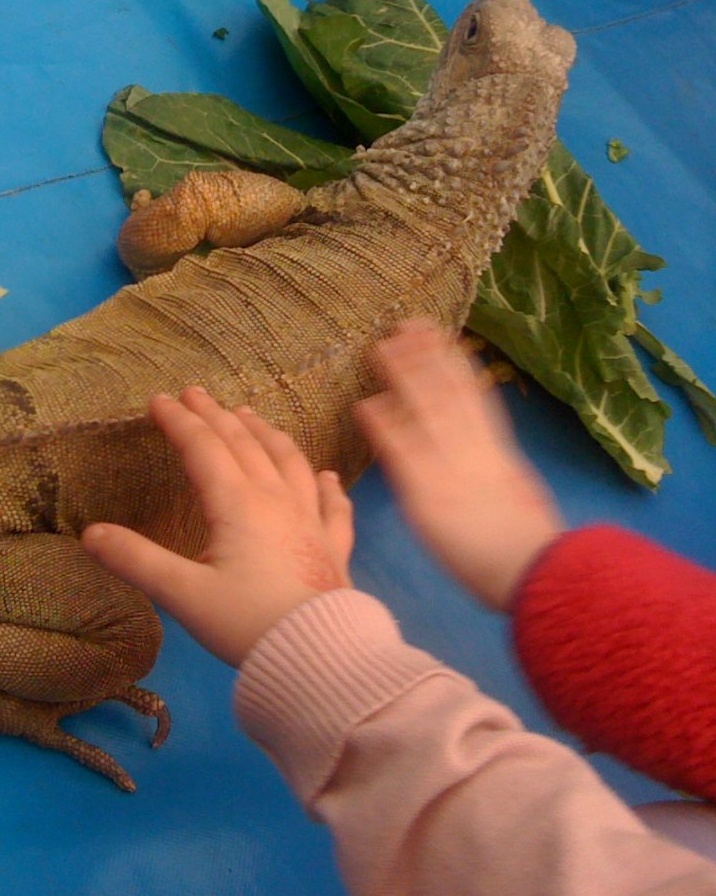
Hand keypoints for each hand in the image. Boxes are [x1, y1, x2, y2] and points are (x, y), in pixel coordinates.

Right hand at [81, 387, 353, 667]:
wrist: (320, 658)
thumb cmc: (247, 623)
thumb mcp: (182, 595)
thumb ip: (136, 561)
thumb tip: (89, 533)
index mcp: (237, 504)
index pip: (204, 448)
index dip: (179, 422)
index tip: (159, 400)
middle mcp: (276, 500)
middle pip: (244, 445)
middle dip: (215, 416)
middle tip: (195, 394)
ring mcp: (311, 521)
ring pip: (289, 462)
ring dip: (265, 434)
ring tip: (250, 416)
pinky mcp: (334, 548)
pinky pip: (334, 506)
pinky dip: (327, 485)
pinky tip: (327, 475)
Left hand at [355, 321, 563, 610]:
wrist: (533, 572)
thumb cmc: (530, 551)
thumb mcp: (520, 499)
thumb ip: (500, 474)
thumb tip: (495, 462)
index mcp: (499, 454)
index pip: (475, 397)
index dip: (456, 363)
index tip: (440, 336)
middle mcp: (475, 451)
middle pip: (449, 391)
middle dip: (427, 355)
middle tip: (406, 323)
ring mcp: (450, 468)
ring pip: (425, 409)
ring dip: (401, 376)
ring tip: (379, 348)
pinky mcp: (427, 492)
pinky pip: (401, 452)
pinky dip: (383, 427)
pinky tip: (363, 406)